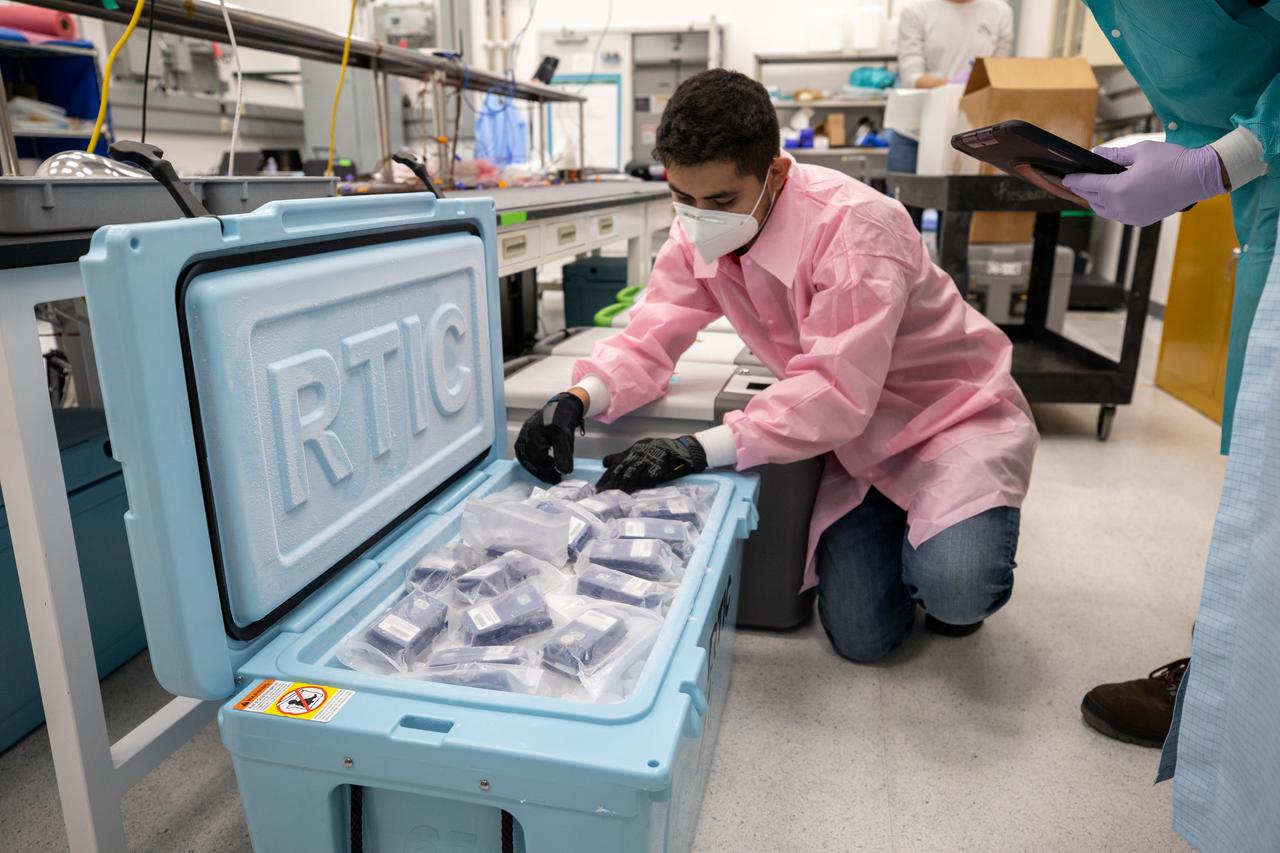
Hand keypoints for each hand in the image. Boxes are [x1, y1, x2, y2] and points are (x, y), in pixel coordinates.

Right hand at [514, 392, 584, 483]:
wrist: (561, 406)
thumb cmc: (563, 420)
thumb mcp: (565, 439)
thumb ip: (563, 456)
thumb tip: (564, 472)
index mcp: (533, 436)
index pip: (539, 461)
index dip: (548, 472)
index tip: (557, 479)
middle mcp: (525, 436)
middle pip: (531, 461)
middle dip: (542, 472)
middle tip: (553, 480)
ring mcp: (523, 436)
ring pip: (527, 458)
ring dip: (536, 468)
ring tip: (547, 475)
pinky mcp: (525, 437)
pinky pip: (525, 454)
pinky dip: (533, 462)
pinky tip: (541, 466)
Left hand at [596, 436, 707, 492]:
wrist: (679, 450)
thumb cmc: (657, 451)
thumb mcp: (639, 449)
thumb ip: (622, 456)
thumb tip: (605, 463)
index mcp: (631, 451)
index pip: (614, 465)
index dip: (606, 477)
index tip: (598, 488)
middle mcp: (637, 455)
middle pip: (621, 472)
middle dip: (611, 485)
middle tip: (602, 495)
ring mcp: (647, 462)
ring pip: (632, 476)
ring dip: (623, 488)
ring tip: (616, 497)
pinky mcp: (658, 468)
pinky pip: (647, 479)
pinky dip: (641, 487)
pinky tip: (635, 494)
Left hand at [1061, 141, 1225, 226]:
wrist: (1200, 177)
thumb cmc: (1172, 161)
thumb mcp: (1139, 151)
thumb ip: (1113, 156)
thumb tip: (1095, 155)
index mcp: (1118, 189)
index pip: (1087, 185)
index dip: (1075, 179)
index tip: (1066, 176)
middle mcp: (1121, 207)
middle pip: (1092, 199)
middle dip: (1083, 189)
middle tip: (1076, 181)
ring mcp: (1131, 217)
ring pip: (1104, 210)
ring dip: (1096, 200)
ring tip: (1092, 189)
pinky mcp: (1141, 221)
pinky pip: (1118, 215)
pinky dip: (1111, 207)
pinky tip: (1112, 197)